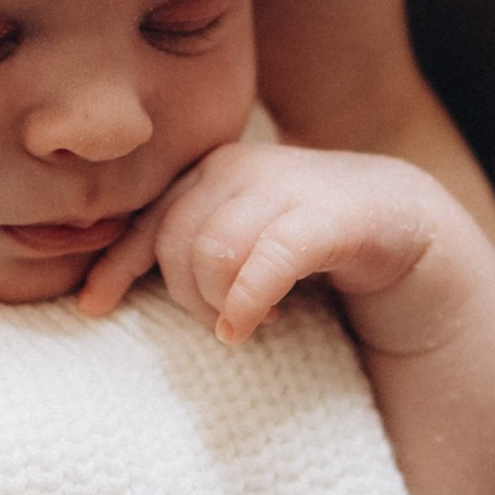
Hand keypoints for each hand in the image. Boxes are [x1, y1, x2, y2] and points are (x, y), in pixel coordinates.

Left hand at [78, 139, 461, 348]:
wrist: (400, 222)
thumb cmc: (302, 239)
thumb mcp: (237, 239)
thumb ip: (186, 248)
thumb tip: (100, 290)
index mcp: (209, 172)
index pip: (148, 220)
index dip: (116, 265)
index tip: (93, 307)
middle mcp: (239, 168)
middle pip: (177, 245)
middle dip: (190, 297)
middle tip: (224, 323)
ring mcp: (284, 185)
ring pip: (214, 255)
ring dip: (223, 304)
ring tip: (251, 322)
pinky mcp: (328, 216)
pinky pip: (268, 261)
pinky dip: (249, 300)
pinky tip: (250, 326)